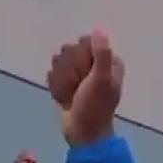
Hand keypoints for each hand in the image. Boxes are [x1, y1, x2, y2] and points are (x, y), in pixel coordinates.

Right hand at [48, 29, 124, 146]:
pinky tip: (64, 99)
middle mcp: (95, 65)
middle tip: (78, 87)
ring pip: (59, 61)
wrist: (83, 134)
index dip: (81, 56)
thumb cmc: (95, 107)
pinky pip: (53, 75)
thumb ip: (101, 54)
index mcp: (109, 61)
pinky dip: (56, 87)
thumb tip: (99, 29)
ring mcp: (80, 75)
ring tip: (71, 95)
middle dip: (70, 69)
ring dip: (62, 79)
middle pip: (70, 50)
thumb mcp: (101, 79)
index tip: (86, 73)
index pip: (85, 42)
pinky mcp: (68, 84)